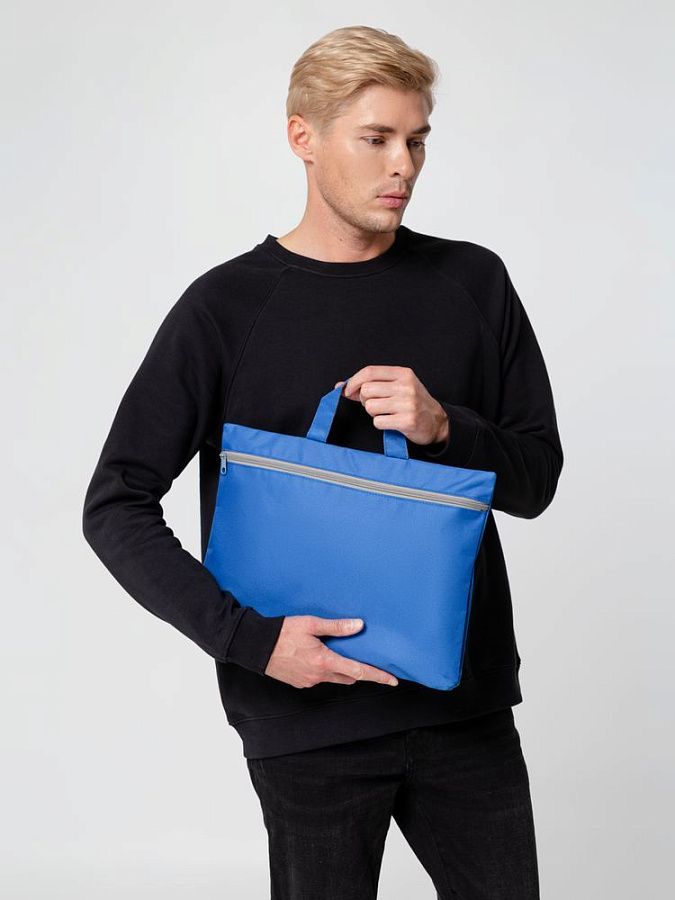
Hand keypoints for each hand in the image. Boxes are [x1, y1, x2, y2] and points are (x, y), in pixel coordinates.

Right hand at [264, 615, 398, 688]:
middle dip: (359, 671)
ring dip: (342, 670)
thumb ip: (337, 626)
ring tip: (343, 655)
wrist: (256, 647)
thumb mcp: (311, 624)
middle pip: (348, 677)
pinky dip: (326, 670)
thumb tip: (359, 626)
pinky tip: (320, 657)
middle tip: (368, 662)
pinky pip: (320, 678)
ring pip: (334, 678)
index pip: (358, 671)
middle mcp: (318, 675)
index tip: (393, 680)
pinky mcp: (300, 682)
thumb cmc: (282, 632)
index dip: (377, 676)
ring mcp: (309, 681)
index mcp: (324, 661)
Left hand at [335, 365, 448, 445]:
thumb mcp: (396, 387)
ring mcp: (407, 403)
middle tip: (378, 405)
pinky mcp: (407, 420)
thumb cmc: (412, 403)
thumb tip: (340, 387)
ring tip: (387, 413)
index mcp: (402, 374)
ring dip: (374, 413)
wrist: (436, 422)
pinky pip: (378, 422)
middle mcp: (406, 386)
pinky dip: (381, 424)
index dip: (353, 381)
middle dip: (366, 400)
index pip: (369, 372)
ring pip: (370, 406)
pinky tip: (392, 422)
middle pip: (366, 390)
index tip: (346, 391)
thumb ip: (370, 384)